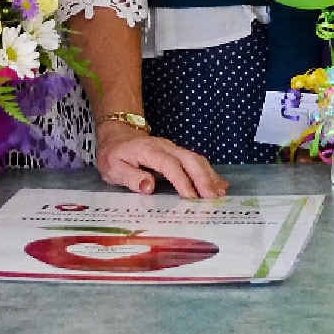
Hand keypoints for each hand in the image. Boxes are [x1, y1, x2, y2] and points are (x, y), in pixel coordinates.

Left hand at [96, 121, 227, 199]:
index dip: (182, 181)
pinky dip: (209, 172)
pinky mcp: (177, 153)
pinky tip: (219, 185)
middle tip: (213, 199)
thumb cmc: (114, 154)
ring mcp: (173, 148)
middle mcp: (165, 147)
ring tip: (220, 195)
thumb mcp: (113, 167)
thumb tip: (149, 186)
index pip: (169, 165)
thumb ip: (130, 177)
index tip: (191, 198)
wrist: (117, 134)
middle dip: (203, 179)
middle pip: (189, 159)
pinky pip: (196, 160)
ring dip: (209, 176)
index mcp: (149, 151)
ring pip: (196, 159)